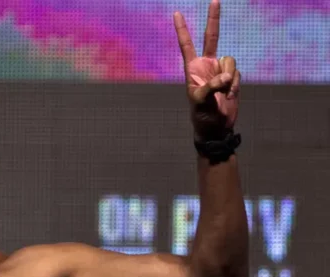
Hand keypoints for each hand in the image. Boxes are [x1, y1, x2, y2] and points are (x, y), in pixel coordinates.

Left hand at [174, 0, 239, 140]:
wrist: (216, 127)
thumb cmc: (202, 116)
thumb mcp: (201, 102)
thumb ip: (211, 87)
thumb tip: (225, 77)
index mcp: (192, 69)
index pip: (186, 44)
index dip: (182, 30)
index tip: (176, 13)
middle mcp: (206, 65)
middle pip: (212, 37)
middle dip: (213, 19)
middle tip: (215, 0)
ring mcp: (220, 70)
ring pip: (230, 61)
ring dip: (228, 78)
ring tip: (221, 94)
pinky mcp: (232, 77)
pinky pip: (237, 73)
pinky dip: (234, 84)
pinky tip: (228, 95)